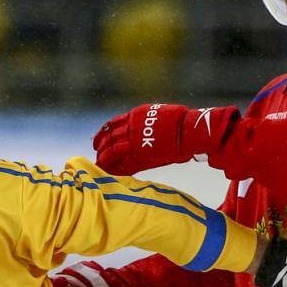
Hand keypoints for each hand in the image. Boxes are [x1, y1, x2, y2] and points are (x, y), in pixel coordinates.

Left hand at [93, 103, 237, 174]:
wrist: (189, 131)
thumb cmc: (180, 123)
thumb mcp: (157, 115)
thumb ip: (143, 122)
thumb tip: (138, 128)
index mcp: (135, 115)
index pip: (111, 125)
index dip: (102, 133)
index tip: (97, 140)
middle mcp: (131, 127)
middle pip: (109, 138)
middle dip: (101, 147)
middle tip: (96, 154)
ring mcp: (134, 141)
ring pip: (112, 151)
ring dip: (104, 159)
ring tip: (100, 165)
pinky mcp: (140, 154)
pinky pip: (122, 163)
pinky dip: (114, 168)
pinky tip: (109, 172)